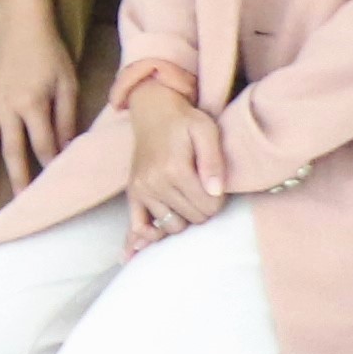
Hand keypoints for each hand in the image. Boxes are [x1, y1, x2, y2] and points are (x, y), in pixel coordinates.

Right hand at [0, 0, 79, 204]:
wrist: (21, 28)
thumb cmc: (50, 55)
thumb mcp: (67, 85)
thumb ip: (66, 118)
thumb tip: (66, 148)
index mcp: (32, 105)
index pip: (42, 146)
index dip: (49, 166)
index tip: (54, 185)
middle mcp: (7, 108)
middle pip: (12, 151)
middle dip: (18, 179)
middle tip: (21, 204)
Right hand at [120, 80, 226, 244]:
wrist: (153, 110)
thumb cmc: (184, 121)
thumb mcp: (206, 131)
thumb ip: (213, 160)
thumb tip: (215, 192)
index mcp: (175, 169)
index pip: (209, 206)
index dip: (219, 199)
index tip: (215, 184)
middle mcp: (155, 183)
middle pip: (194, 218)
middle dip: (204, 209)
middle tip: (202, 189)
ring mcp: (141, 190)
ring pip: (173, 226)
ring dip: (185, 218)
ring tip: (186, 199)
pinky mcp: (133, 193)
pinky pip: (138, 226)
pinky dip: (144, 237)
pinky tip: (146, 242)